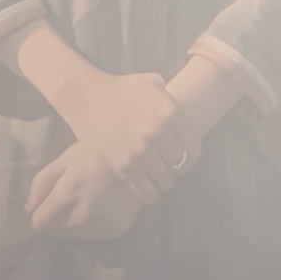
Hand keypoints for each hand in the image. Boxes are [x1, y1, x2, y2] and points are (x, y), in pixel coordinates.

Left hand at [24, 140, 146, 240]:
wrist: (138, 157)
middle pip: (55, 231)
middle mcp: (83, 214)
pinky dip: (91, 228)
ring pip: (73, 236)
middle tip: (66, 202)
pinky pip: (93, 236)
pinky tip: (99, 210)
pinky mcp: (116, 230)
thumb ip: (42, 183)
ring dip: (72, 225)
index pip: (39, 223)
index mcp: (67, 194)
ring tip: (83, 204)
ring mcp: (101, 225)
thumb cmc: (96, 154)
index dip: (37, 218)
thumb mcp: (65, 160)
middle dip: (55, 219)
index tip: (41, 211)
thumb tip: (28, 207)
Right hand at [57, 64, 190, 185]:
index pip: (193, 147)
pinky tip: (152, 195)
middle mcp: (160, 135)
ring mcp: (142, 152)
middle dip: (176, 168)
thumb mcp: (154, 83)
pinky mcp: (124, 166)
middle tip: (170, 170)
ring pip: (165, 179)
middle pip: (178, 164)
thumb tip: (183, 109)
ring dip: (164, 182)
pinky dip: (152, 196)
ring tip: (161, 181)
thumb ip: (172, 98)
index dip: (191, 157)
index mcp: (172, 115)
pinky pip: (146, 190)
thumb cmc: (121, 88)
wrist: (87, 97)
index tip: (186, 161)